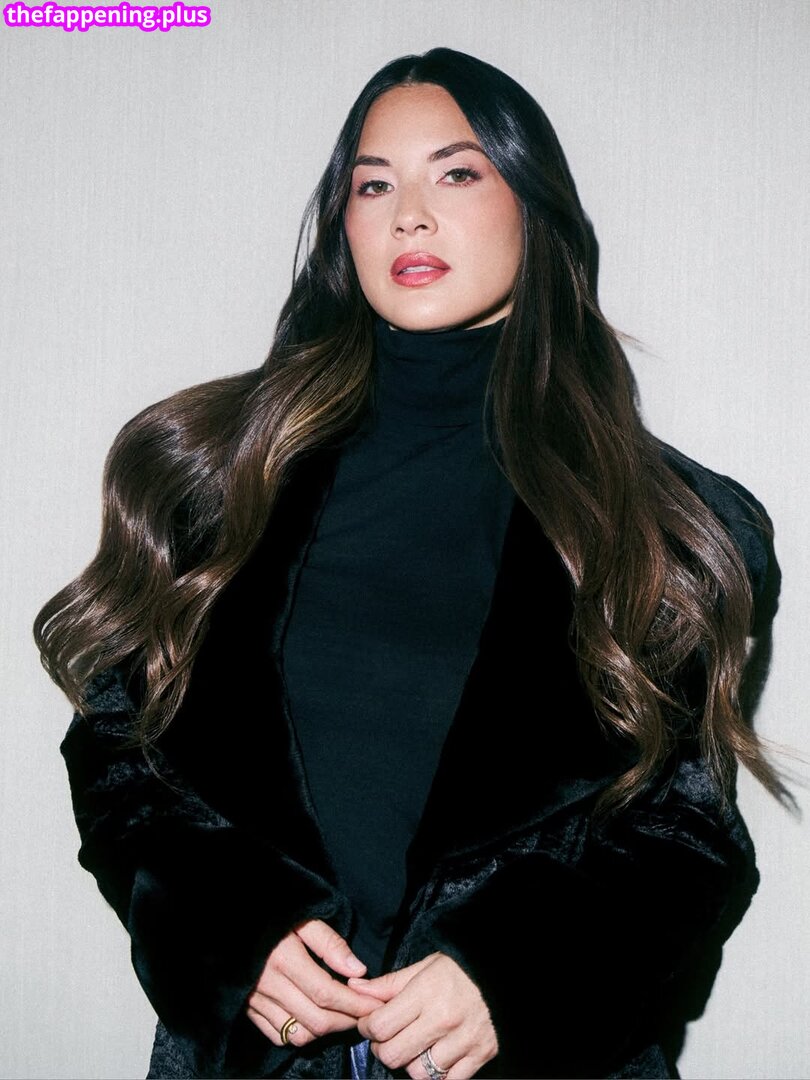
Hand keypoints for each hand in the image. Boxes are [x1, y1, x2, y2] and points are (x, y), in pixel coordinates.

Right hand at [247, 919, 382, 1046]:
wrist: (234, 920)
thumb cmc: (274, 915)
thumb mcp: (304, 918)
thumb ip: (330, 944)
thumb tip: (358, 971)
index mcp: (284, 959)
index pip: (327, 993)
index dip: (355, 1003)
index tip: (375, 1004)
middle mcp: (269, 985)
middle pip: (316, 1020)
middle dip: (346, 1021)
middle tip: (364, 1013)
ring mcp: (256, 1001)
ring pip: (298, 1034)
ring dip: (325, 1031)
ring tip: (341, 1016)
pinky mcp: (248, 1009)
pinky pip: (278, 1036)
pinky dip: (300, 1034)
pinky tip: (313, 1018)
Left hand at [351, 952, 497, 1078]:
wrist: (502, 975)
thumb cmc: (460, 969)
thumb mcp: (424, 967)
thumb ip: (389, 984)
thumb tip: (355, 990)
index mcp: (425, 993)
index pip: (381, 1025)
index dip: (367, 1027)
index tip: (370, 1023)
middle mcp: (442, 1019)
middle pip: (394, 1054)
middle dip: (383, 1049)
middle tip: (387, 1038)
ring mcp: (462, 1041)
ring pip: (419, 1073)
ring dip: (410, 1064)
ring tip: (413, 1048)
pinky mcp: (480, 1056)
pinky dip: (437, 1074)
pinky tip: (435, 1057)